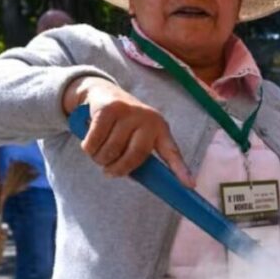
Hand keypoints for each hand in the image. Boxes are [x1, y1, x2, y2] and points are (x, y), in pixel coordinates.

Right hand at [63, 77, 193, 184]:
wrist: (103, 93)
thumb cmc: (122, 125)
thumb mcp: (136, 137)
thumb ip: (137, 156)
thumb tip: (131, 175)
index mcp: (160, 129)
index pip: (172, 152)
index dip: (181, 170)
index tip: (190, 185)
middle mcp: (148, 119)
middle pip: (135, 155)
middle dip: (118, 169)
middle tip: (109, 172)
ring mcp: (129, 112)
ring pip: (111, 150)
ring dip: (100, 159)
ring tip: (99, 155)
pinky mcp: (108, 110)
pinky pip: (95, 142)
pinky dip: (89, 149)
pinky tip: (90, 144)